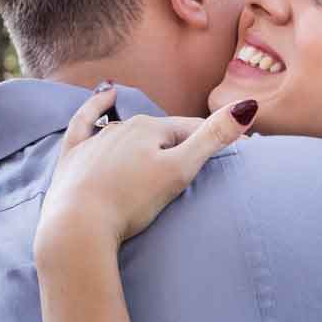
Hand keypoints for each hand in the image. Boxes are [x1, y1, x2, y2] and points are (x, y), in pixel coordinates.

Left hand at [35, 85, 257, 256]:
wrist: (78, 226)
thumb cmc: (131, 201)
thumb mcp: (179, 171)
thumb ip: (212, 138)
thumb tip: (247, 106)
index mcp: (150, 128)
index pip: (191, 129)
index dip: (214, 140)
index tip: (238, 150)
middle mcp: (122, 127)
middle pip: (161, 132)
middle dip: (180, 143)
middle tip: (196, 163)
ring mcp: (95, 140)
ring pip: (128, 131)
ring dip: (147, 137)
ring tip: (162, 150)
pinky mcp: (73, 155)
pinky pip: (85, 122)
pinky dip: (96, 107)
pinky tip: (107, 96)